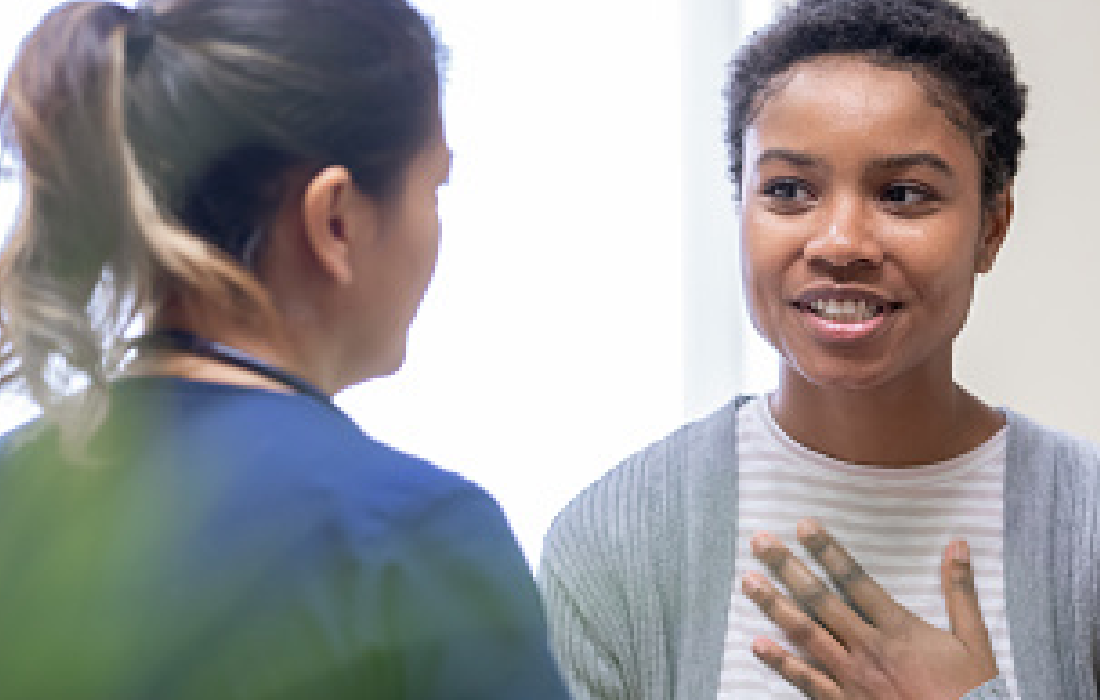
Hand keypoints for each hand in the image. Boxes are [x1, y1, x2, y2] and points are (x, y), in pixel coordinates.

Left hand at [741, 518, 996, 699]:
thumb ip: (961, 591)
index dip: (828, 550)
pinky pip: (806, 681)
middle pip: (820, 599)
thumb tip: (958, 545)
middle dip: (787, 568)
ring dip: (773, 605)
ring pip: (805, 634)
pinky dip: (780, 662)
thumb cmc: (970, 693)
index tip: (804, 525)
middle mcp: (868, 648)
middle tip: (760, 542)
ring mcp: (852, 677)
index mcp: (898, 628)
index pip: (855, 578)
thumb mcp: (974, 641)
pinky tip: (757, 644)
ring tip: (748, 581)